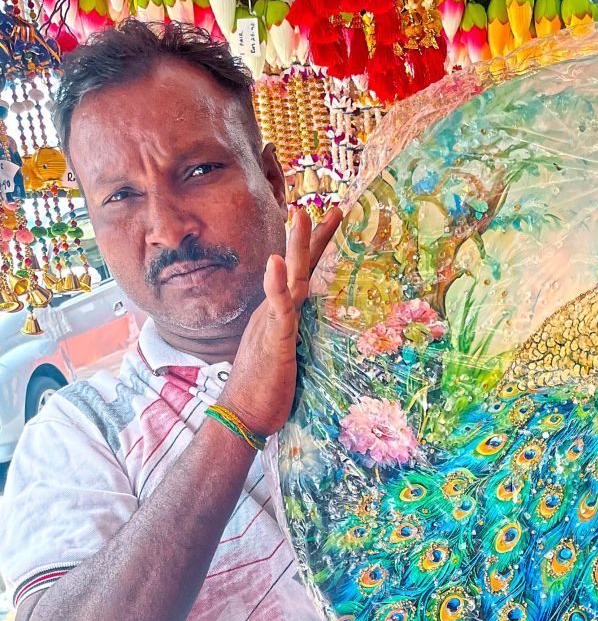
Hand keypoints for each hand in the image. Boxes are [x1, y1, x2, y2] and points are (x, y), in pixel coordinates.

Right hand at [221, 206, 341, 437]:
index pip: (302, 275)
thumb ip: (298, 336)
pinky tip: (278, 263)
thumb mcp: (288, 356)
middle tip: (327, 206)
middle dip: (310, 235)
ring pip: (288, 279)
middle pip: (296, 267)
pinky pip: (278, 310)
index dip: (316, 248)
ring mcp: (273, 323)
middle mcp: (275, 312)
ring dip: (294, 247)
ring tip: (300, 215)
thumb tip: (313, 328)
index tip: (333, 220)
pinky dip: (277, 286)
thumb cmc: (265, 389)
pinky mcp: (274, 340)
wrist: (242, 414)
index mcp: (281, 314)